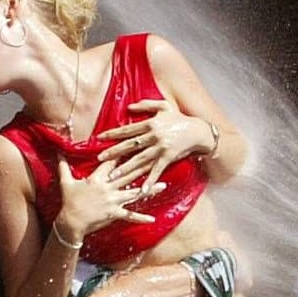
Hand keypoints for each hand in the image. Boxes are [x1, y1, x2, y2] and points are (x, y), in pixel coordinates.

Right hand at [55, 156, 156, 242]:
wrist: (70, 221)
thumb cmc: (68, 201)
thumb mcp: (65, 182)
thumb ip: (63, 166)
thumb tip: (57, 152)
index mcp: (97, 178)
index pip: (113, 162)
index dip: (124, 151)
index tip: (136, 142)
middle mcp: (107, 187)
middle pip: (128, 174)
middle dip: (143, 165)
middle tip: (157, 157)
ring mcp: (112, 201)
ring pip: (134, 193)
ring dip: (149, 190)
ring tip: (163, 185)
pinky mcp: (114, 214)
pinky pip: (130, 216)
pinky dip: (141, 217)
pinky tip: (153, 218)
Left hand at [97, 99, 213, 191]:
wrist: (198, 131)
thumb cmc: (180, 118)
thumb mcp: (164, 106)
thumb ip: (146, 105)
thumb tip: (129, 107)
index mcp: (151, 123)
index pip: (128, 130)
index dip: (113, 133)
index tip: (99, 138)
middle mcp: (154, 136)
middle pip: (129, 145)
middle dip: (113, 152)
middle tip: (99, 158)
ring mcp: (161, 148)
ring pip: (139, 160)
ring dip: (125, 169)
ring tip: (112, 176)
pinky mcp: (168, 158)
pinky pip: (156, 171)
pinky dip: (149, 182)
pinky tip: (141, 191)